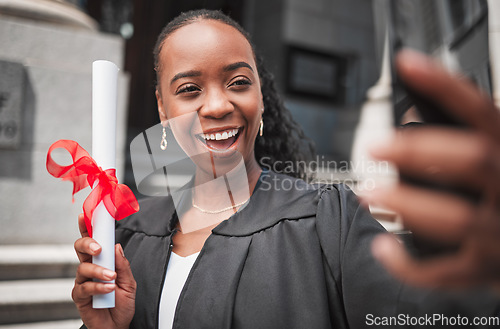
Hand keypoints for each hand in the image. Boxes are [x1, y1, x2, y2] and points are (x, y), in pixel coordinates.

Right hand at [72, 214, 135, 328]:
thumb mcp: (130, 282)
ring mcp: (83, 281)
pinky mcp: (79, 296)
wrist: (118, 325)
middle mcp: (90, 268)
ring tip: (112, 277)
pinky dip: (98, 287)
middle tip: (98, 248)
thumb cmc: (122, 303)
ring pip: (83, 267)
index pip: (93, 240)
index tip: (85, 215)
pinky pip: (85, 287)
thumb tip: (117, 247)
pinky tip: (108, 289)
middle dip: (87, 243)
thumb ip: (123, 265)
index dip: (87, 227)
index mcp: (101, 261)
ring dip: (99, 271)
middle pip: (80, 248)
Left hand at [367, 50, 499, 289]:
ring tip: (366, 193)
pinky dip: (409, 264)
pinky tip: (383, 247)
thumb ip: (471, 142)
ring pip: (456, 218)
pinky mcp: (488, 269)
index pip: (482, 111)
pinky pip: (446, 273)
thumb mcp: (496, 159)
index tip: (408, 64)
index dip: (446, 85)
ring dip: (406, 204)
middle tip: (375, 146)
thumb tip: (411, 121)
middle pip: (472, 161)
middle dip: (420, 151)